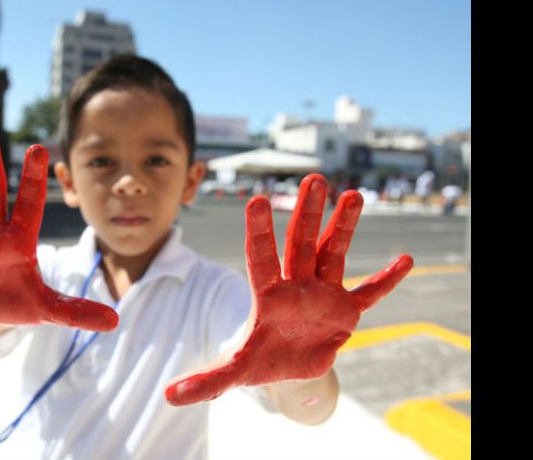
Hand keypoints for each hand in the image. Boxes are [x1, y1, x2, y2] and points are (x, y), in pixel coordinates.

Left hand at [165, 174, 412, 405]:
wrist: (290, 367)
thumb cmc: (262, 359)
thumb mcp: (236, 370)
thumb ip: (208, 380)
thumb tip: (171, 396)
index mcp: (268, 294)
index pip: (261, 258)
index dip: (259, 231)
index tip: (256, 200)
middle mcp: (296, 285)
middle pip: (301, 243)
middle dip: (308, 212)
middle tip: (313, 179)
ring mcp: (322, 293)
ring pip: (333, 254)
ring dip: (344, 227)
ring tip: (353, 195)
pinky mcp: (345, 310)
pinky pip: (369, 293)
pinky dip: (386, 281)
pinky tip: (405, 260)